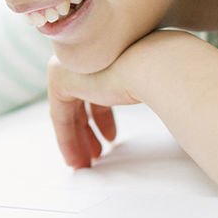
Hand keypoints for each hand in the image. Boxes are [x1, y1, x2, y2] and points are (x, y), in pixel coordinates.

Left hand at [46, 43, 144, 169]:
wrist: (145, 64)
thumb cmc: (152, 71)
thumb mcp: (141, 81)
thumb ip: (134, 90)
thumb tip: (158, 105)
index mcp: (101, 54)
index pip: (96, 90)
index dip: (101, 119)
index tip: (109, 139)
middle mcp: (80, 57)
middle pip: (80, 103)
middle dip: (87, 132)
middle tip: (97, 154)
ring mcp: (67, 64)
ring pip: (69, 112)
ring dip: (78, 140)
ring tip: (89, 163)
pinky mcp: (59, 79)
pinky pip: (60, 117)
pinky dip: (67, 140)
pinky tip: (77, 160)